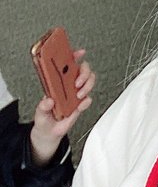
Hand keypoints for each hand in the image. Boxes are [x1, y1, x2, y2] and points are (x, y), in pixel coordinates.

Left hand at [30, 50, 93, 166]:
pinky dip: (85, 101)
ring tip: (78, 94)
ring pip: (89, 81)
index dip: (73, 56)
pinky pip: (88, 98)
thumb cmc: (44, 118)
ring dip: (87, 86)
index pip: (66, 64)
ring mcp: (75, 94)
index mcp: (56, 82)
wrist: (50, 133)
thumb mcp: (39, 112)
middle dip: (83, 73)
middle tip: (77, 82)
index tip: (78, 53)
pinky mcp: (80, 103)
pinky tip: (79, 105)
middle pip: (82, 70)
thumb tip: (48, 100)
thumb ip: (43, 106)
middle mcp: (67, 85)